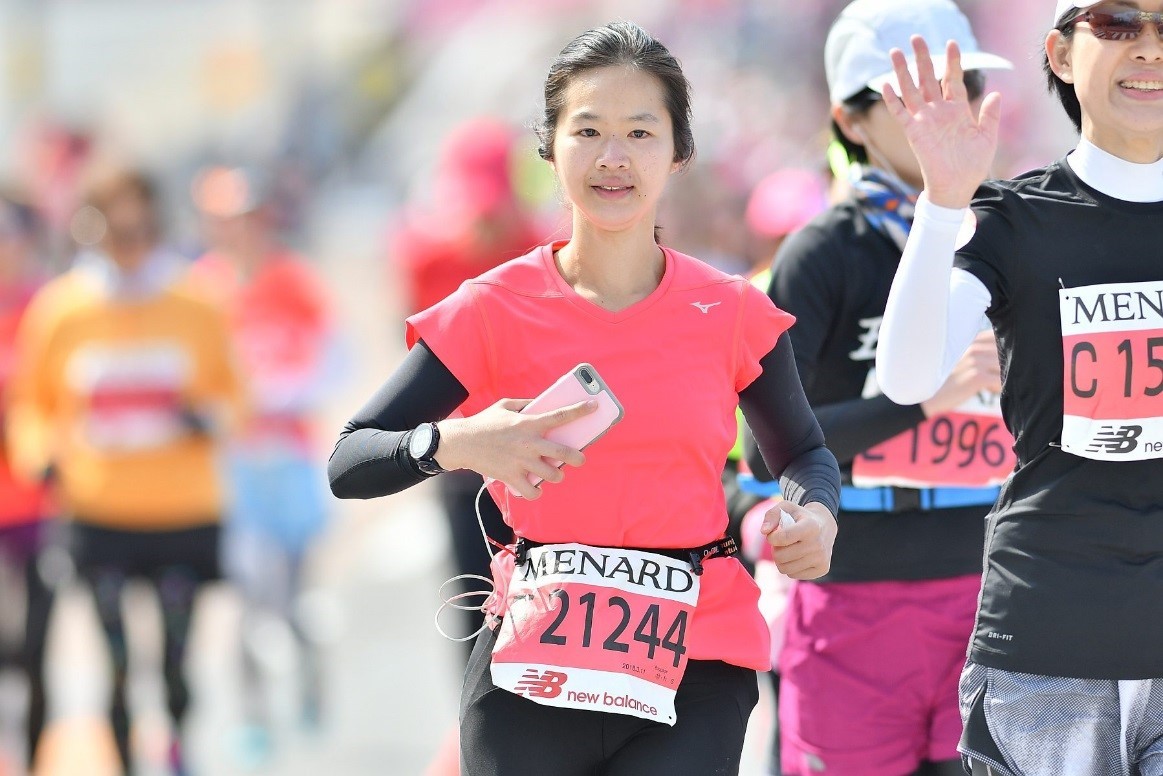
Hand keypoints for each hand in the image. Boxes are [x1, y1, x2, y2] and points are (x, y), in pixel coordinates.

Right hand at [435, 398, 596, 499]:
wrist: (462, 443)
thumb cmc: (484, 423)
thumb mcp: (506, 406)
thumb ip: (526, 405)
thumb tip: (542, 404)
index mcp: (529, 423)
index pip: (560, 415)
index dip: (580, 410)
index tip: (594, 406)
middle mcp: (529, 444)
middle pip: (563, 454)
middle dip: (577, 457)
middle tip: (580, 459)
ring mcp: (521, 462)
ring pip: (552, 475)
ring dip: (557, 476)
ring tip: (555, 473)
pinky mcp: (512, 477)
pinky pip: (532, 492)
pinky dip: (536, 492)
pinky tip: (534, 487)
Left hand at [760, 500, 836, 579]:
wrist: (825, 527)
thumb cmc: (800, 517)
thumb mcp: (786, 508)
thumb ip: (772, 515)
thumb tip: (764, 531)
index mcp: (811, 526)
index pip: (783, 537)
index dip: (772, 537)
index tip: (773, 535)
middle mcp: (818, 544)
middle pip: (781, 556)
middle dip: (776, 549)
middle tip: (782, 543)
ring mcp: (822, 559)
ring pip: (785, 568)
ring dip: (781, 560)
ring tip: (788, 549)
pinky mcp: (823, 569)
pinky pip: (793, 575)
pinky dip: (790, 567)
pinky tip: (797, 557)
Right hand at [882, 37, 1001, 208]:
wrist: (956, 187)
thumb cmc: (973, 165)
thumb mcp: (987, 138)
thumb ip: (989, 116)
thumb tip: (996, 94)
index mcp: (958, 111)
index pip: (953, 80)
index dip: (952, 62)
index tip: (951, 43)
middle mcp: (939, 112)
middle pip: (928, 78)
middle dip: (922, 58)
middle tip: (916, 38)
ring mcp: (924, 121)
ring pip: (911, 90)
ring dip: (903, 72)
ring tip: (896, 52)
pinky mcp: (913, 133)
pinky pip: (900, 114)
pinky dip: (892, 100)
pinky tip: (885, 85)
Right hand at [920, 330, 1001, 416]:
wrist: (929, 397)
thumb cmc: (947, 381)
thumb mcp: (962, 360)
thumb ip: (980, 353)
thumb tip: (1005, 357)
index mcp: (971, 340)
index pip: (998, 338)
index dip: (1005, 350)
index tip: (996, 364)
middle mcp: (974, 347)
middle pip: (1006, 353)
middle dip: (1006, 366)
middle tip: (992, 378)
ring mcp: (975, 361)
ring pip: (1006, 367)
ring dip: (1003, 378)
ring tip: (988, 385)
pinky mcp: (977, 377)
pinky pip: (1001, 381)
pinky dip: (999, 388)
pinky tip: (986, 390)